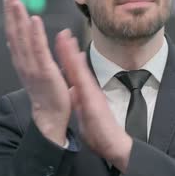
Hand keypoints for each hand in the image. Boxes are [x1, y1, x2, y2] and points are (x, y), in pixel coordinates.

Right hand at [3, 0, 71, 146]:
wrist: (51, 119)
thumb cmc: (48, 98)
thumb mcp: (37, 74)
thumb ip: (33, 58)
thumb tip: (29, 45)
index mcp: (23, 63)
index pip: (14, 36)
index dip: (11, 18)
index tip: (9, 2)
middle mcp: (24, 63)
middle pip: (14, 33)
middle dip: (11, 12)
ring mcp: (32, 67)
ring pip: (22, 38)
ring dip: (18, 18)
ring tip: (16, 1)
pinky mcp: (44, 72)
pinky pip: (38, 49)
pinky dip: (35, 34)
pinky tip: (33, 19)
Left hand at [55, 35, 132, 172]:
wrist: (113, 144)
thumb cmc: (100, 131)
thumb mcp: (85, 112)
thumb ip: (79, 100)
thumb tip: (72, 91)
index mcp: (84, 93)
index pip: (72, 72)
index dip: (66, 57)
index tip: (61, 42)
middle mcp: (88, 89)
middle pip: (75, 66)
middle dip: (68, 48)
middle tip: (63, 32)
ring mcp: (90, 92)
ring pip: (78, 69)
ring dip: (71, 52)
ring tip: (65, 37)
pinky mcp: (92, 98)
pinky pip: (82, 80)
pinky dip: (77, 68)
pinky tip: (73, 57)